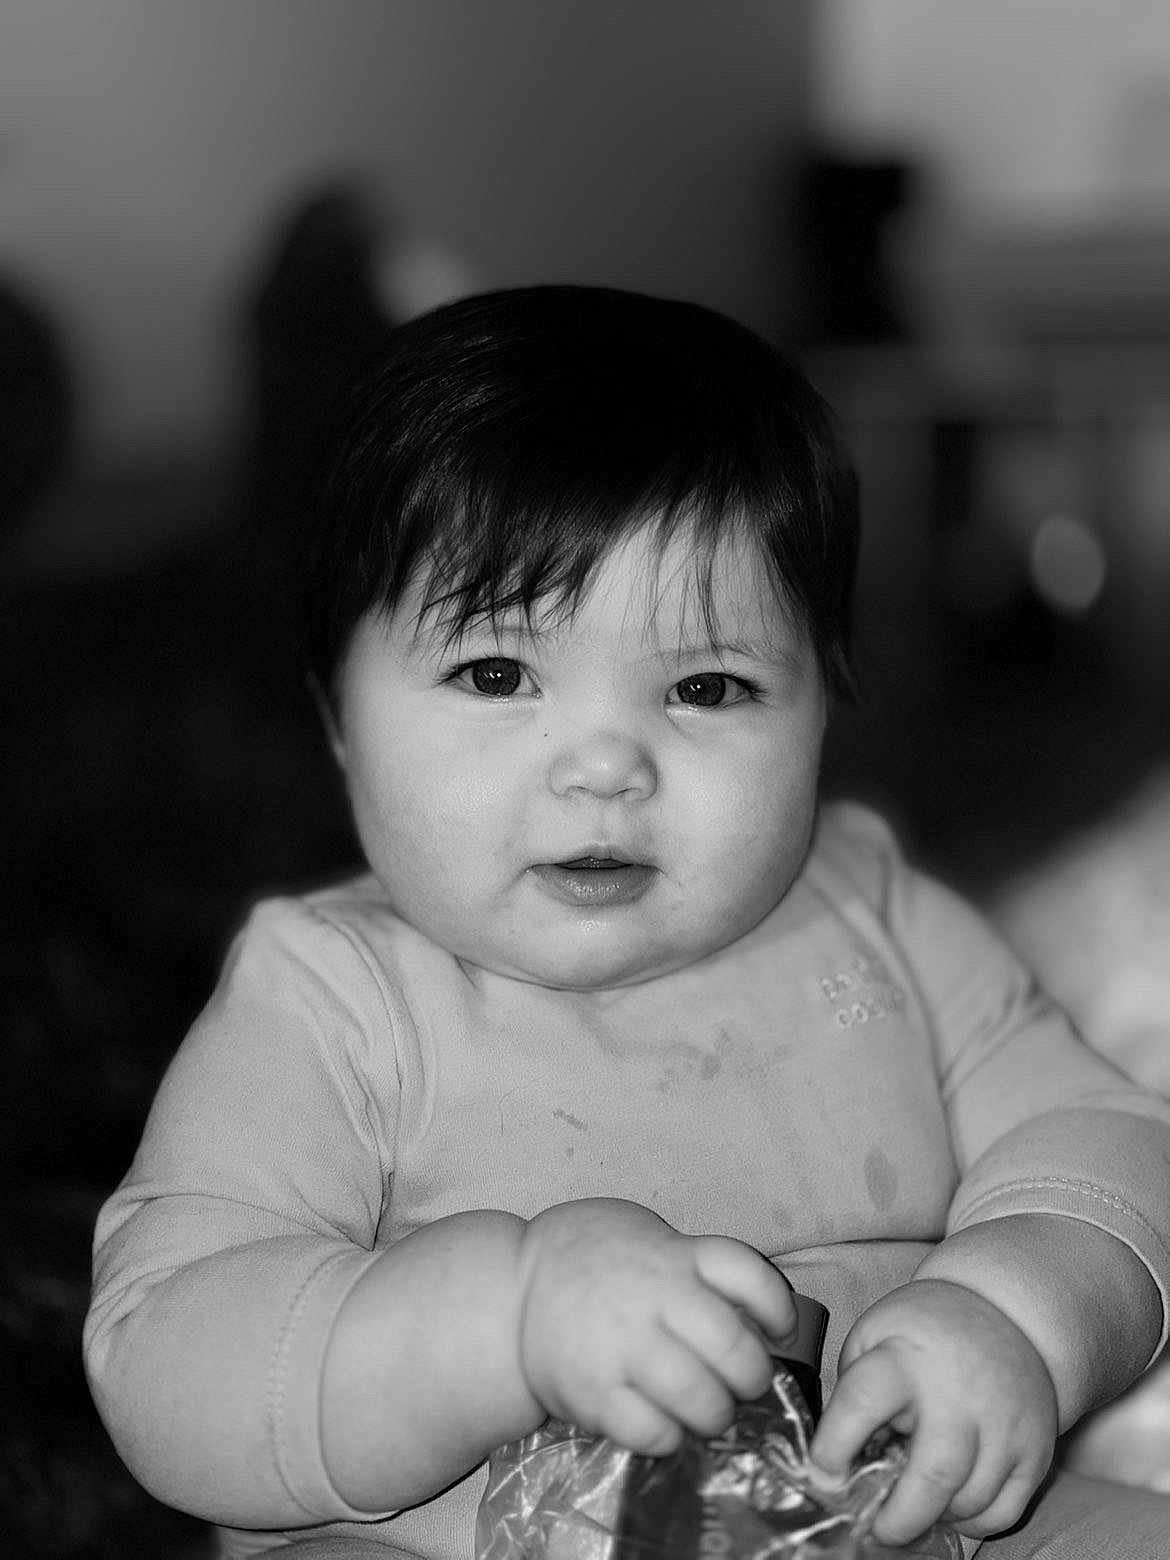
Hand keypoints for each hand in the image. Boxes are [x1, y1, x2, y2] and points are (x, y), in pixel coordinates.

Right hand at [515, 1198, 795, 1455]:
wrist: (508, 1293)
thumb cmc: (588, 1258)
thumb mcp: (643, 1235)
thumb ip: (690, 1261)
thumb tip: (750, 1308)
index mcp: (669, 1255)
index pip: (746, 1274)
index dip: (776, 1307)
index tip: (778, 1329)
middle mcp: (651, 1298)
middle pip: (733, 1348)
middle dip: (751, 1377)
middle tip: (741, 1383)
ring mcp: (622, 1347)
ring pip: (700, 1398)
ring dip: (715, 1414)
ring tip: (707, 1411)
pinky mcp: (594, 1393)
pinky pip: (653, 1432)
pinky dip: (670, 1438)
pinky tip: (664, 1426)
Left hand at [810, 1279, 1056, 1545]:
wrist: (1006, 1314)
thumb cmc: (926, 1332)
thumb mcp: (875, 1336)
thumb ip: (856, 1393)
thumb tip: (842, 1464)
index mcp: (906, 1358)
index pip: (862, 1403)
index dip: (834, 1446)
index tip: (824, 1473)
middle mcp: (959, 1394)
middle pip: (933, 1475)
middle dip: (899, 1518)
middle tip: (876, 1529)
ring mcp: (1004, 1425)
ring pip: (969, 1502)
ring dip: (935, 1518)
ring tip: (914, 1507)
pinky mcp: (1035, 1451)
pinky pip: (1002, 1513)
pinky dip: (973, 1524)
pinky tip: (951, 1504)